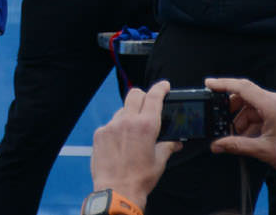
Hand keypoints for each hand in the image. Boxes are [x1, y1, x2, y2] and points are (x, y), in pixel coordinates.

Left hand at [90, 80, 180, 201]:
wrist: (117, 190)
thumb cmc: (140, 178)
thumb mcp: (160, 161)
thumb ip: (168, 146)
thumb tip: (175, 142)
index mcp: (145, 126)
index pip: (153, 97)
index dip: (160, 88)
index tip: (164, 85)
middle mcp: (127, 121)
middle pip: (134, 94)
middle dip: (143, 95)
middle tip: (149, 103)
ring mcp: (111, 126)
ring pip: (122, 110)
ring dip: (130, 115)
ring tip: (134, 132)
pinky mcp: (100, 133)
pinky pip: (111, 124)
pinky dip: (118, 128)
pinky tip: (121, 142)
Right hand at [207, 76, 275, 166]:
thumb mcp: (263, 150)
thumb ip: (237, 146)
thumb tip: (217, 145)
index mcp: (273, 106)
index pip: (243, 87)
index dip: (224, 84)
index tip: (209, 84)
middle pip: (246, 96)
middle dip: (231, 110)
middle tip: (220, 121)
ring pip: (253, 105)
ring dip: (241, 119)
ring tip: (235, 135)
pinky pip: (261, 111)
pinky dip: (251, 122)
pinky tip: (247, 136)